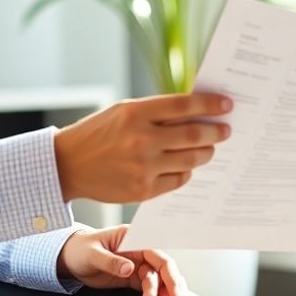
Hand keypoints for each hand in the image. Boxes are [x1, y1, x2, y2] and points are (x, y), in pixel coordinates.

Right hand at [54, 93, 232, 202]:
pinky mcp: (142, 190)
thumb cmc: (99, 132)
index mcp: (136, 113)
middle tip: (226, 131)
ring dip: (205, 153)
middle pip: (193, 135)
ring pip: (190, 160)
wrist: (69, 164)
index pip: (184, 106)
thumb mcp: (123, 111)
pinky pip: (178, 181)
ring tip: (209, 149)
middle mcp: (141, 139)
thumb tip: (195, 113)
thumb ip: (156, 111)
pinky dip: (186, 172)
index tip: (227, 105)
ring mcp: (143, 167)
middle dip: (215, 132)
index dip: (210, 105)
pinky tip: (186, 166)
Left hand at [57, 225, 188, 295]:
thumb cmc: (80, 250)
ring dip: (165, 295)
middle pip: (164, 268)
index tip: (174, 292)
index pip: (158, 255)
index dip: (169, 273)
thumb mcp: (92, 254)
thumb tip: (130, 269)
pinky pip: (151, 287)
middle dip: (172, 287)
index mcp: (134, 238)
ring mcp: (139, 264)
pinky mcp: (134, 277)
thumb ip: (110, 261)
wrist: (71, 258)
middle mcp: (140, 250)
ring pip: (160, 280)